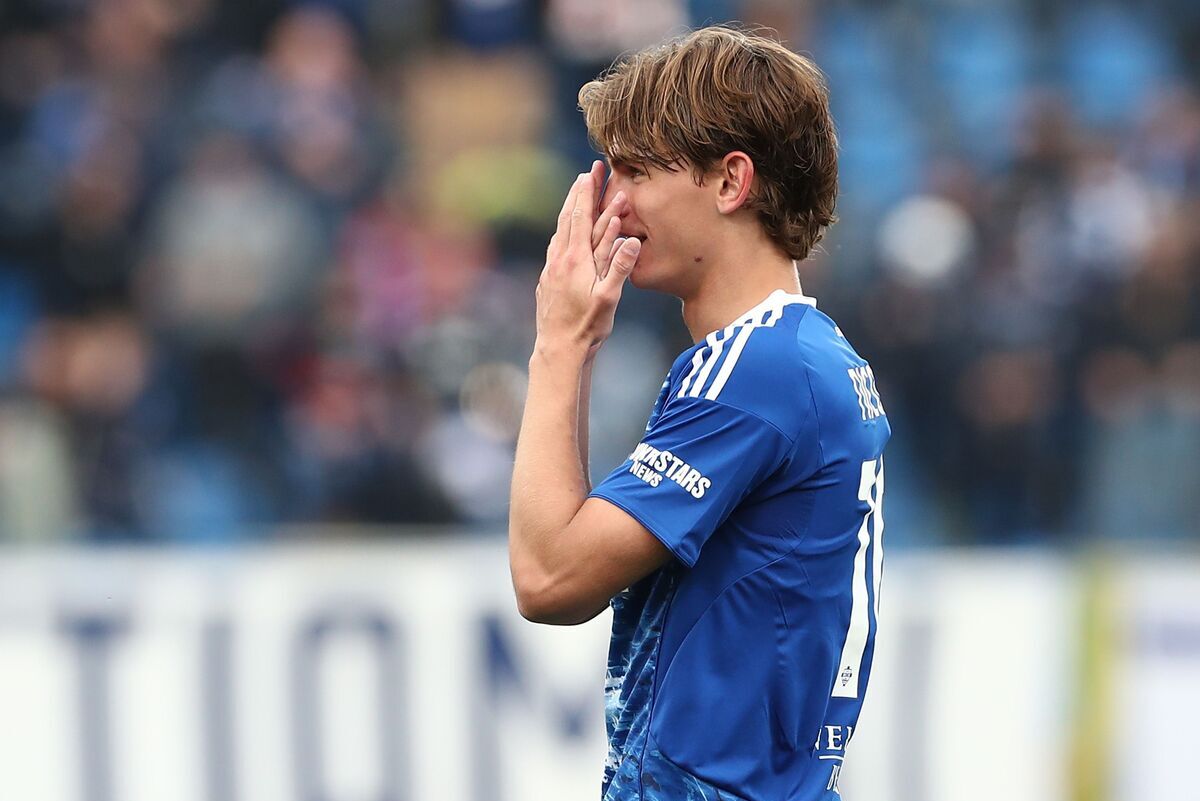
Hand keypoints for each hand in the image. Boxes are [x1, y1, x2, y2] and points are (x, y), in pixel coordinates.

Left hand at [535, 160, 640, 359]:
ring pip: (559, 231)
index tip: (591, 173)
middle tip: (586, 174)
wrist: (558, 348)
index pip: (582, 218)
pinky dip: (563, 232)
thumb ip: (620, 267)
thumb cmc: (587, 326)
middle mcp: (559, 259)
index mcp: (575, 260)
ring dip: (569, 211)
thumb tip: (632, 239)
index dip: (587, 194)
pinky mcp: (547, 280)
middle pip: (568, 218)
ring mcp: (550, 269)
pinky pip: (556, 247)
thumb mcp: (609, 298)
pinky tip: (564, 234)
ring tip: (576, 196)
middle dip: (578, 194)